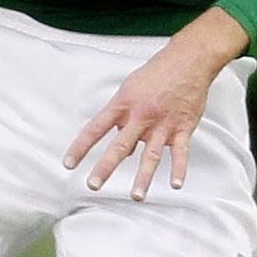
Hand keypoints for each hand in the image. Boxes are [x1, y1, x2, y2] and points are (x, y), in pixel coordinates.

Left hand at [63, 8, 248, 201]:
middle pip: (120, 146)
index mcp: (122, 104)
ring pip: (151, 155)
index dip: (80, 147)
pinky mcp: (182, 128)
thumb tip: (118, 139)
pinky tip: (175, 184)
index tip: (68, 163)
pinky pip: (181, 152)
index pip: (95, 128)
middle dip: (105, 167)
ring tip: (135, 195)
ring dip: (143, 177)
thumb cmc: (156, 73)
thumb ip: (121, 115)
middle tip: (93, 184)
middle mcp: (140, 116)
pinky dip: (179, 169)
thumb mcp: (129, 89)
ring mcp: (162, 124)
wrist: (187, 61)